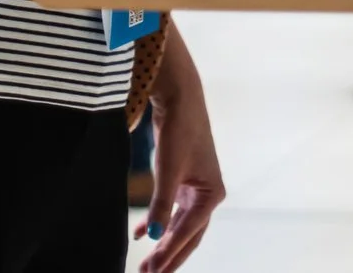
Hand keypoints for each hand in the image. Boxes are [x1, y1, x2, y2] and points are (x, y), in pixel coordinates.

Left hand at [138, 28, 224, 271]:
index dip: (169, 253)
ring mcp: (197, 189)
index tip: (152, 271)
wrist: (180, 98)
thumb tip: (151, 236)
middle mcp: (208, 194)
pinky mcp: (184, 181)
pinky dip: (158, 222)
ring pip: (179, 226)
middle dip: (169, 255)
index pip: (188, 232)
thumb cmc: (178, 131)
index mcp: (212, 193)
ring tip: (146, 263)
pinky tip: (140, 234)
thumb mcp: (168, 170)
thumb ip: (160, 205)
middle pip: (188, 235)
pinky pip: (172, 211)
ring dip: (163, 243)